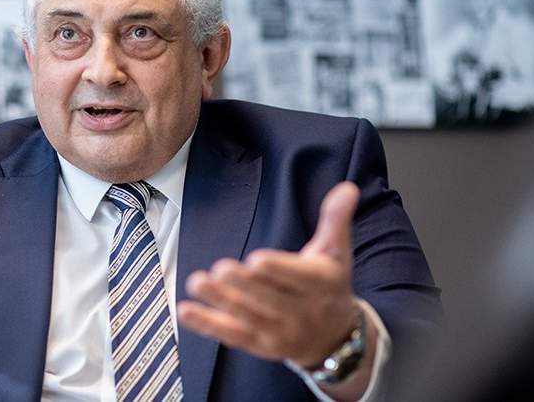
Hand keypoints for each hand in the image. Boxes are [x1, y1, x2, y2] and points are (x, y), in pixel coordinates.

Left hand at [178, 182, 360, 367]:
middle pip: (270, 298)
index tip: (257, 259)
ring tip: (196, 282)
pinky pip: (231, 335)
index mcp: (321, 284)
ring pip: (247, 316)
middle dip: (244, 285)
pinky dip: (207, 324)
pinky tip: (185, 311)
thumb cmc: (329, 286)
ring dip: (220, 300)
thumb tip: (347, 188)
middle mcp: (301, 311)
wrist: (334, 338)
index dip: (278, 270)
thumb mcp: (336, 252)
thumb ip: (335, 220)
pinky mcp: (258, 344)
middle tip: (221, 268)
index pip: (300, 278)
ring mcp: (279, 331)